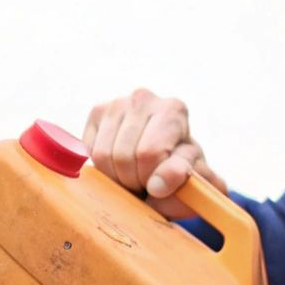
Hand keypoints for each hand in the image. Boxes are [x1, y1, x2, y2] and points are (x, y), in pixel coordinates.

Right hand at [82, 89, 225, 218]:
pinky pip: (89, 152)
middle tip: (144, 184)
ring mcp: (117, 103)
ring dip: (116, 178)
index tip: (159, 187)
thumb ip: (184, 180)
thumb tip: (157, 186)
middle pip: (124, 156)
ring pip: (103, 155)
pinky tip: (117, 166)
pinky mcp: (96, 113)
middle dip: (133, 181)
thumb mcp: (195, 178)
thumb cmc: (182, 168)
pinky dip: (101, 168)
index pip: (150, 153)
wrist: (164, 158)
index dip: (151, 179)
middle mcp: (144, 98)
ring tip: (132, 177)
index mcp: (174, 110)